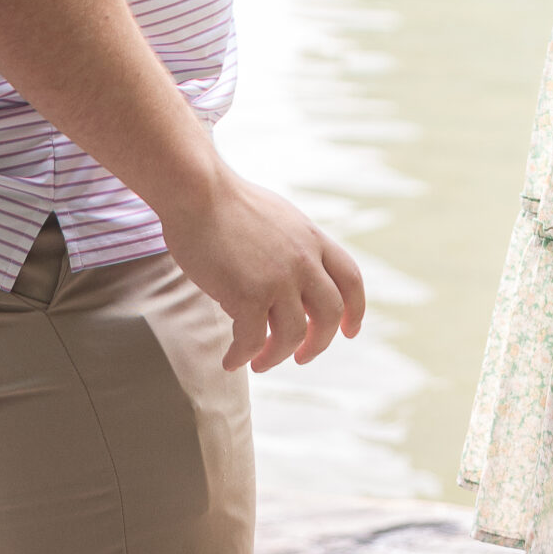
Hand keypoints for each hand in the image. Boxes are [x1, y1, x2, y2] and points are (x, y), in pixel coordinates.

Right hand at [159, 163, 366, 373]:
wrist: (196, 190)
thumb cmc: (224, 201)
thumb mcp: (278, 216)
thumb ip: (294, 244)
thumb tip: (296, 271)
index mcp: (312, 238)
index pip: (351, 279)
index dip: (356, 310)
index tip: (349, 331)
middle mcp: (303, 259)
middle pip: (330, 313)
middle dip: (319, 343)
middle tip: (301, 357)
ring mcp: (278, 278)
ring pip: (294, 335)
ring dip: (277, 356)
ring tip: (259, 363)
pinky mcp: (248, 294)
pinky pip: (252, 340)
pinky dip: (243, 356)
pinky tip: (230, 361)